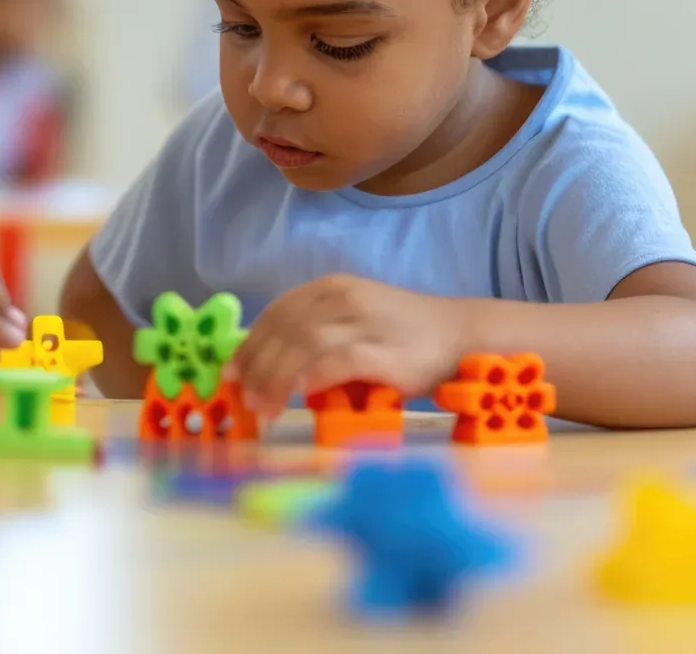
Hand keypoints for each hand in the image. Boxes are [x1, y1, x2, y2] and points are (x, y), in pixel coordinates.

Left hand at [226, 275, 464, 417]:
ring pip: (304, 344)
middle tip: (244, 398)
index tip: (232, 373)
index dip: (250, 343)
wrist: (463, 335)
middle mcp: (344, 298)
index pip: (278, 312)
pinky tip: (299, 396)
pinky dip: (312, 378)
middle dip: (257, 366)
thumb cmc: (404, 335)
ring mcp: (365, 322)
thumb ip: (317, 335)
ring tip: (263, 407)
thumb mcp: (355, 322)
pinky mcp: (385, 352)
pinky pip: (338, 361)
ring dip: (276, 378)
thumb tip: (271, 369)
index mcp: (332, 288)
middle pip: (285, 329)